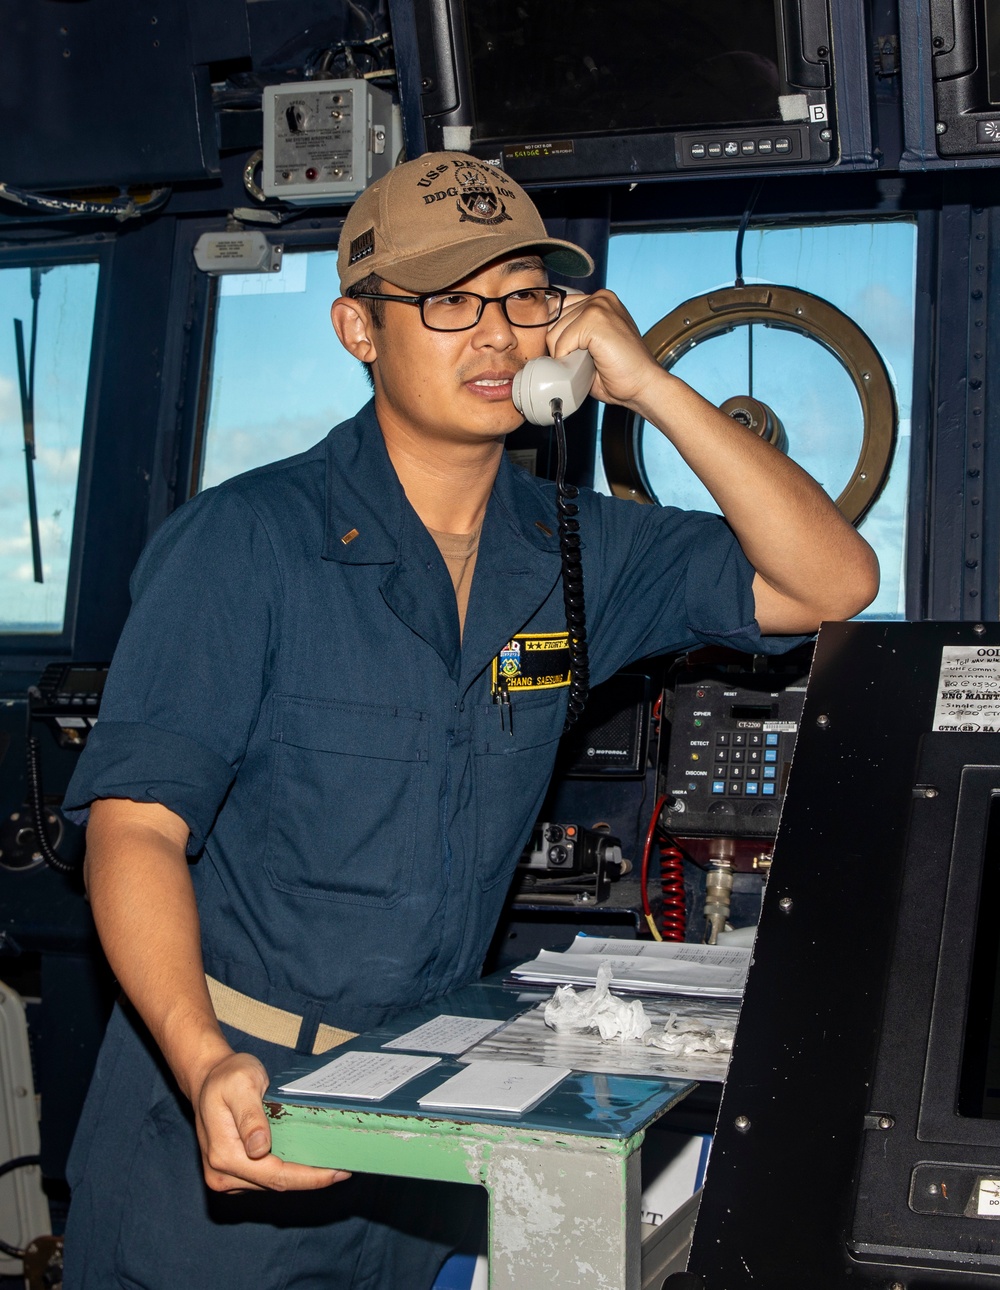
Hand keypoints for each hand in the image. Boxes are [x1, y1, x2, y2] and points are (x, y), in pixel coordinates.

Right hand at [192, 1050, 349, 1192]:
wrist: (206, 1078)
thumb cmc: (226, 1076)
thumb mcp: (241, 1085)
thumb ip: (250, 1116)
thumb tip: (259, 1149)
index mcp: (224, 1155)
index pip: (276, 1176)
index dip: (309, 1178)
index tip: (338, 1173)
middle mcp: (222, 1174)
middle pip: (276, 1184)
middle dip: (311, 1178)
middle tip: (345, 1167)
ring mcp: (225, 1177)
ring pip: (272, 1184)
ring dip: (301, 1176)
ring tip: (331, 1163)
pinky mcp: (231, 1174)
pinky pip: (265, 1179)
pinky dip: (287, 1171)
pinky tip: (307, 1160)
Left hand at [545, 289, 664, 410]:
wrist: (643, 386)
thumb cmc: (618, 373)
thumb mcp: (590, 346)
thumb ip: (571, 334)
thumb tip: (542, 335)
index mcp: (599, 300)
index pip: (556, 310)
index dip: (557, 336)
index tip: (570, 354)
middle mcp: (599, 297)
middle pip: (552, 321)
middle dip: (559, 348)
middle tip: (583, 363)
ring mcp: (598, 305)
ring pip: (554, 332)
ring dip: (565, 356)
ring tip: (588, 364)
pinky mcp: (595, 319)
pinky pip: (561, 342)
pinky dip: (568, 360)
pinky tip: (588, 366)